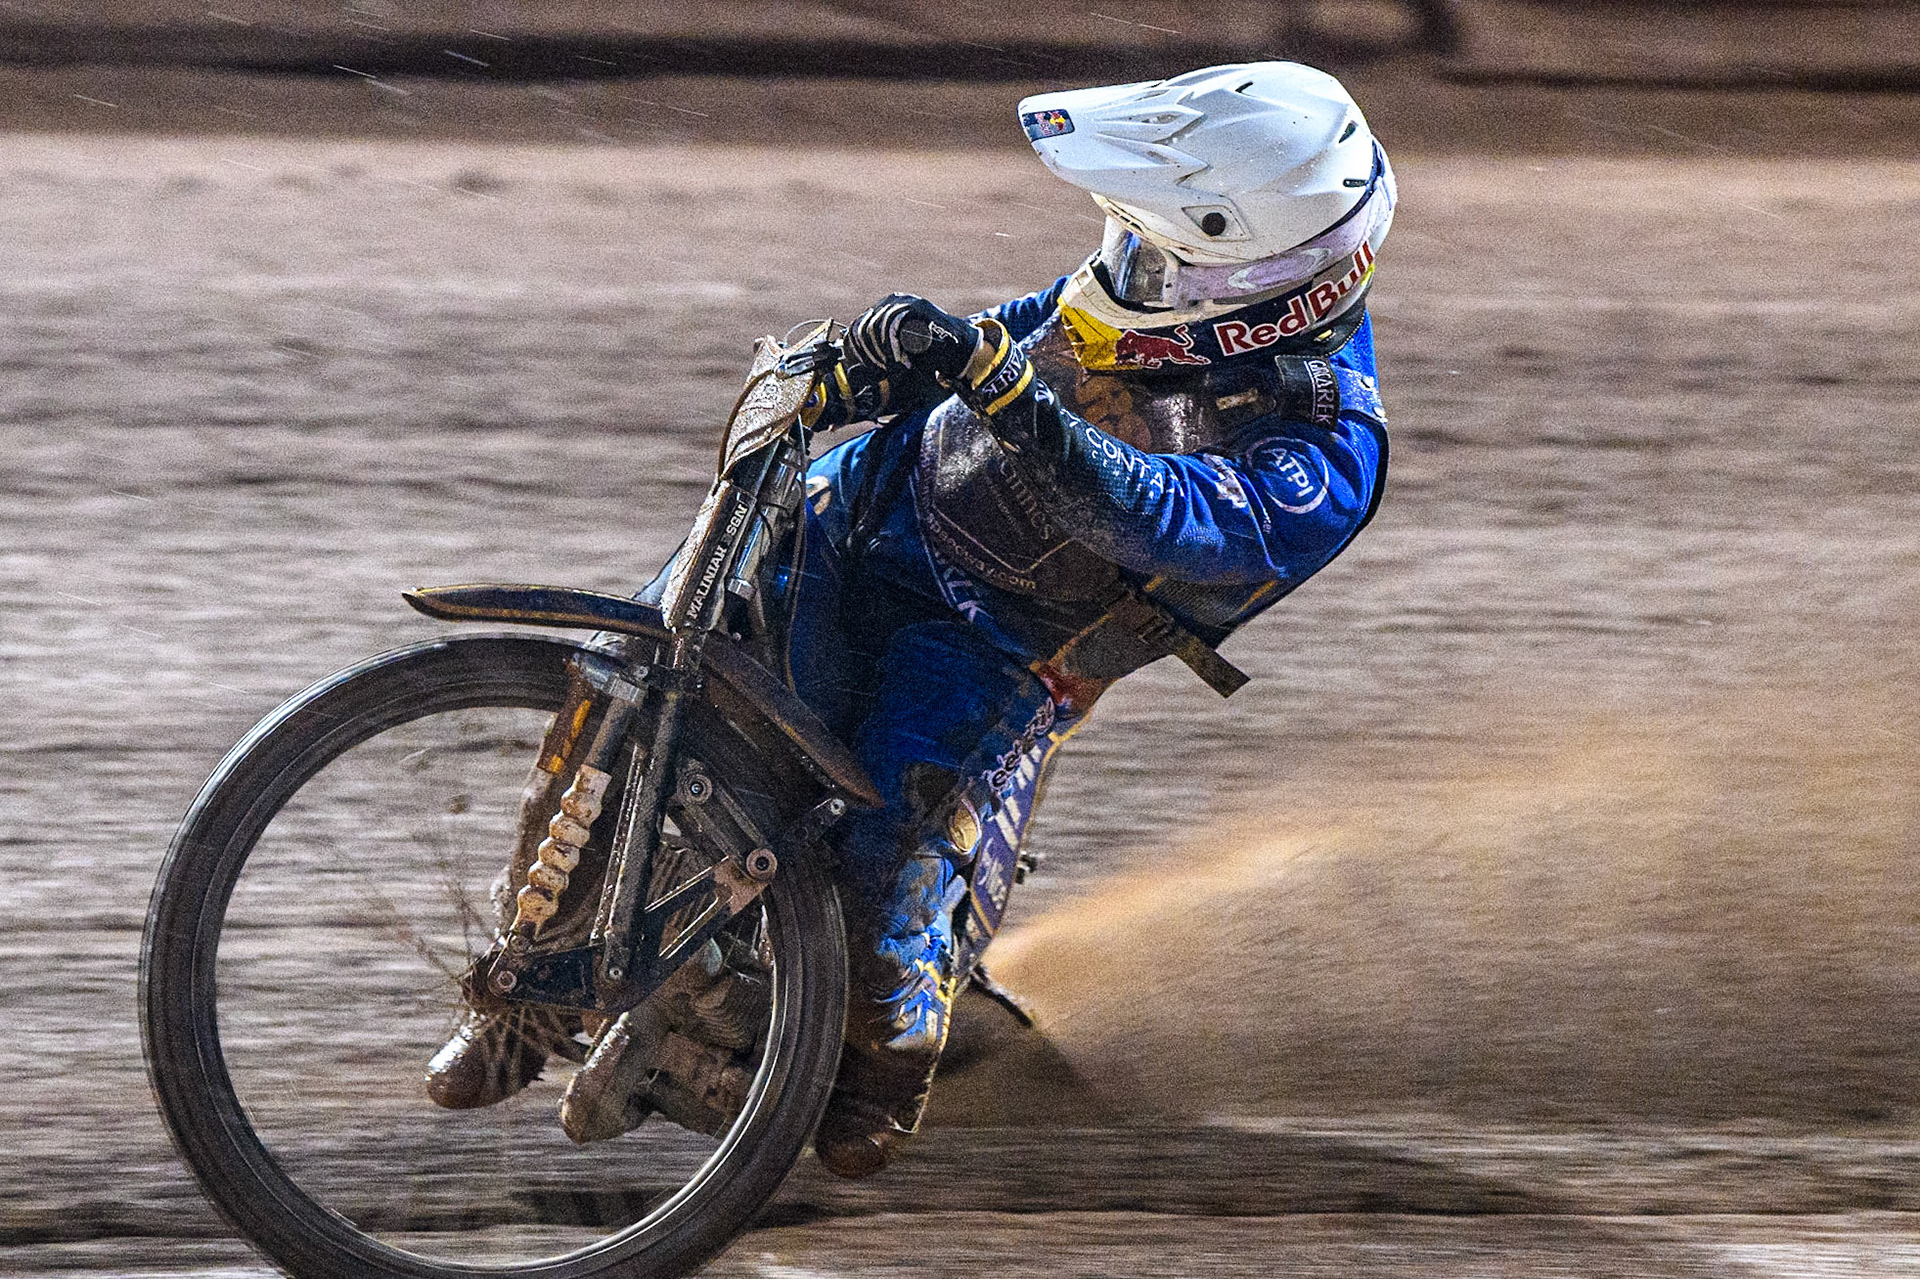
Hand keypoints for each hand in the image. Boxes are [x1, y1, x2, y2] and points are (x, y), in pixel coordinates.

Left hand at [845, 294, 980, 384]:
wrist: (958, 350)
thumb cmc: (926, 356)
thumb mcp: (895, 358)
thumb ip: (875, 360)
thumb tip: (851, 371)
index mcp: (885, 310)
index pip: (858, 327)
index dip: (857, 350)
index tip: (867, 368)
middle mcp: (892, 302)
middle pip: (864, 327)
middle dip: (869, 353)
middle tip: (882, 370)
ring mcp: (905, 302)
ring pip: (876, 327)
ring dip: (882, 352)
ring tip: (893, 367)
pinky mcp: (916, 307)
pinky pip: (892, 326)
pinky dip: (893, 348)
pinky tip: (901, 362)